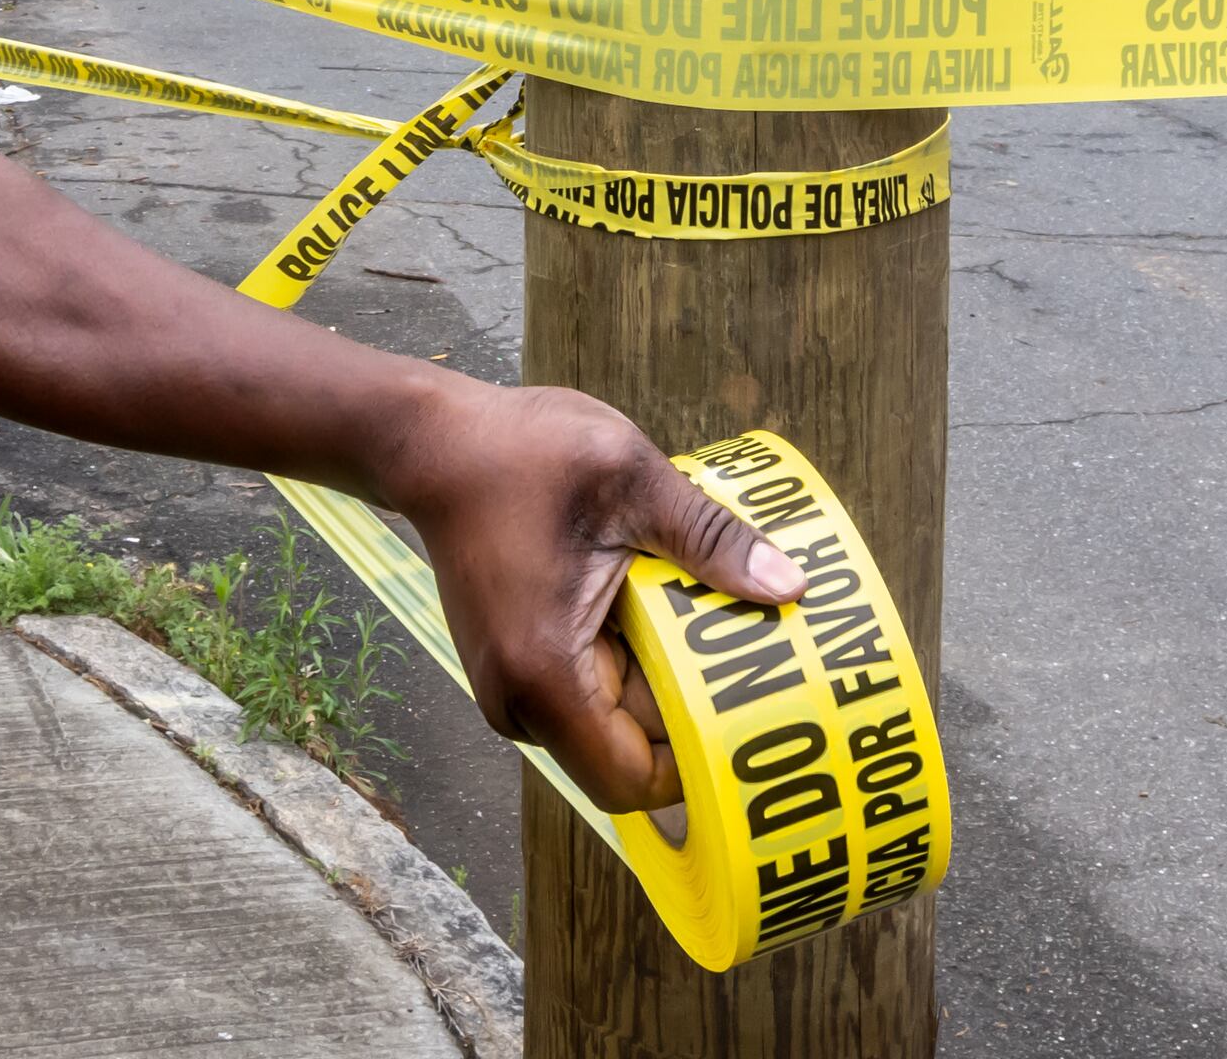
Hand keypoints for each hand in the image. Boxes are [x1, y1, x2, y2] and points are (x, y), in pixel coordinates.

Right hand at [381, 382, 802, 811]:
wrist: (434, 443)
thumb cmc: (520, 454)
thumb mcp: (632, 480)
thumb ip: (711, 538)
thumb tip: (791, 588)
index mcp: (545, 670)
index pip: (632, 782)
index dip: (696, 767)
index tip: (752, 718)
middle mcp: (519, 698)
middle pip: (630, 753)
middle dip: (692, 713)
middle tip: (754, 657)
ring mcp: (514, 686)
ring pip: (613, 723)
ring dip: (664, 682)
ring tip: (709, 617)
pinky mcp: (517, 665)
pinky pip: (592, 690)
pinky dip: (634, 661)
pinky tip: (660, 603)